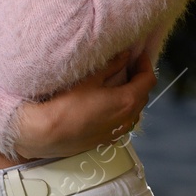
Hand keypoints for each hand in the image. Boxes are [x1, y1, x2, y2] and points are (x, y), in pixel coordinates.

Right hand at [10, 48, 155, 160]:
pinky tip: (110, 104)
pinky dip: (124, 110)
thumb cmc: (67, 104)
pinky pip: (124, 123)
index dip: (146, 65)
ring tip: (120, 83)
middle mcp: (127, 118)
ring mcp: (118, 132)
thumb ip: (112, 65)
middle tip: (129, 66)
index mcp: (127, 101)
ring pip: (135, 111)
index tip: (139, 56)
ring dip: (133, 96)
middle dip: (140, 80)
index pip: (148, 80)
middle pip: (143, 95)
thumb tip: (125, 55)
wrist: (47, 133)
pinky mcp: (107, 139)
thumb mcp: (90, 79)